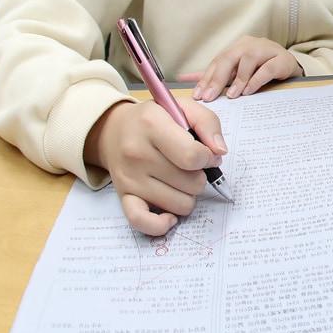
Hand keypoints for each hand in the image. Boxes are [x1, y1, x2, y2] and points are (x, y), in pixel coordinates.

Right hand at [83, 98, 226, 235]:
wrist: (113, 130)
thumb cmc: (155, 120)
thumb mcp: (183, 107)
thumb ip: (208, 123)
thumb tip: (219, 152)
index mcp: (152, 126)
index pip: (192, 156)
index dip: (208, 158)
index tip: (205, 154)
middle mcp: (137, 153)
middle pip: (191, 183)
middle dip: (200, 176)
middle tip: (190, 166)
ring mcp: (129, 178)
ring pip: (180, 204)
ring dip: (188, 195)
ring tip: (179, 180)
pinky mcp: (123, 197)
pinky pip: (143, 222)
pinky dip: (161, 224)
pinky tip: (170, 215)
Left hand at [179, 36, 300, 99]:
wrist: (290, 66)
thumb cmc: (260, 69)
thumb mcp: (236, 72)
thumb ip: (214, 75)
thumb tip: (184, 78)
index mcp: (237, 46)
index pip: (218, 61)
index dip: (206, 78)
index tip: (197, 95)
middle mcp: (250, 44)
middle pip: (230, 58)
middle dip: (217, 79)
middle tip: (209, 97)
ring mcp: (267, 50)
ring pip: (248, 61)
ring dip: (238, 80)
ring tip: (231, 96)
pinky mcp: (282, 59)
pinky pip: (267, 68)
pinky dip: (256, 80)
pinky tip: (249, 91)